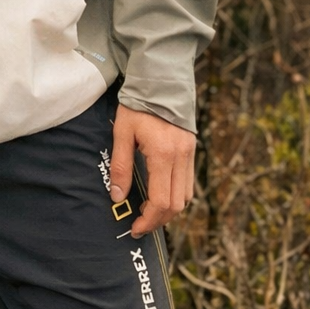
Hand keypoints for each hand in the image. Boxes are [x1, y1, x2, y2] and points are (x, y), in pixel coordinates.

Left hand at [109, 105, 195, 237]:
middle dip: (159, 220)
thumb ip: (121, 166)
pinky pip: (188, 183)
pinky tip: (160, 194)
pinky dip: (176, 196)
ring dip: (169, 210)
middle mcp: (181, 157)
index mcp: (163, 154)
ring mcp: (190, 154)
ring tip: (148, 211)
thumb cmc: (137, 106)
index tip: (135, 227)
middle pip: (177, 205)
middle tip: (140, 224)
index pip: (161, 201)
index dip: (148, 220)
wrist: (160, 81)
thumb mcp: (122, 133)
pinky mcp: (191, 150)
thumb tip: (117, 197)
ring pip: (186, 197)